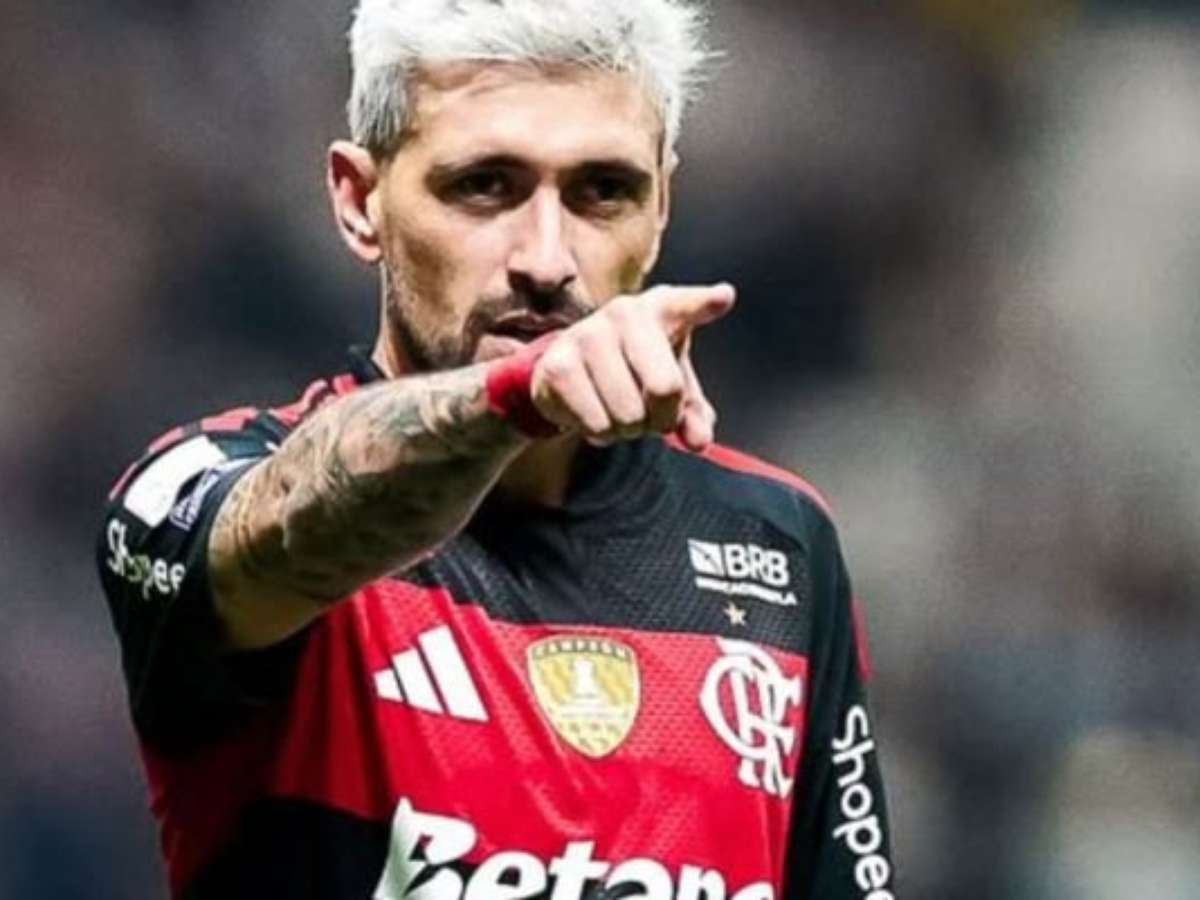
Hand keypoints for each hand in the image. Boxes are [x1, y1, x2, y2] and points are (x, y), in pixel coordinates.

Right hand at [530, 283, 735, 450]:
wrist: (573, 367)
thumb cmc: (635, 370)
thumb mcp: (673, 387)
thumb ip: (693, 415)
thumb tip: (699, 442)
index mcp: (661, 308)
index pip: (687, 305)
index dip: (705, 303)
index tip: (722, 297)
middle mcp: (624, 312)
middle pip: (665, 388)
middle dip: (661, 419)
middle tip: (649, 412)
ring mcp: (587, 334)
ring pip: (628, 414)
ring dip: (628, 430)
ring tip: (618, 409)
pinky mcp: (558, 364)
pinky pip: (597, 424)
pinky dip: (601, 434)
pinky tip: (594, 411)